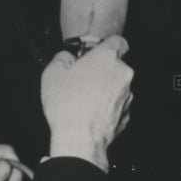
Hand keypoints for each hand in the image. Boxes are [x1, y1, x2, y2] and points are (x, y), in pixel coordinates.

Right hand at [41, 35, 133, 173]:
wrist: (80, 139)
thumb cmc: (67, 105)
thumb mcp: (52, 73)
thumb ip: (62, 57)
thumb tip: (67, 58)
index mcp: (107, 58)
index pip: (118, 41)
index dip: (106, 46)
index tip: (95, 53)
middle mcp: (123, 73)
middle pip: (116, 65)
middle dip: (102, 70)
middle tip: (82, 80)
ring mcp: (128, 94)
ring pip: (117, 85)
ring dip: (105, 88)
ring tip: (84, 100)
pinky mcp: (127, 113)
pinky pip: (117, 104)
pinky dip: (107, 106)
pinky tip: (91, 113)